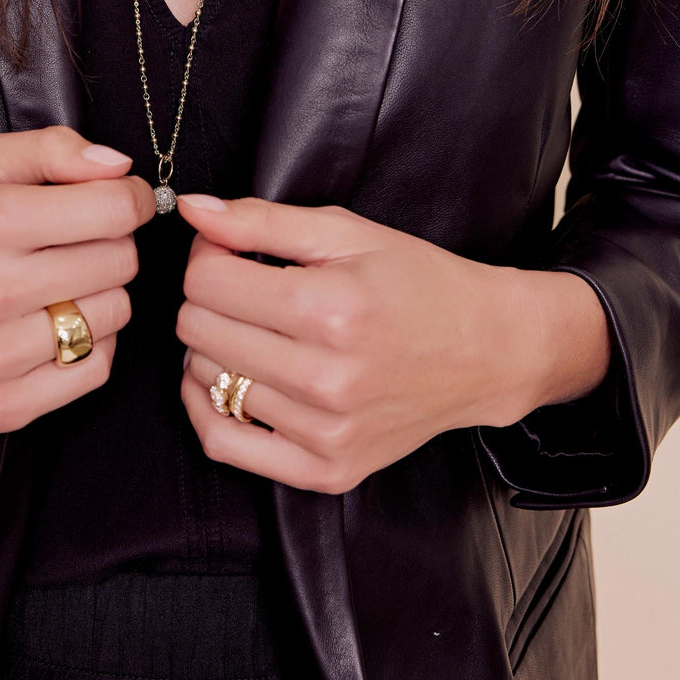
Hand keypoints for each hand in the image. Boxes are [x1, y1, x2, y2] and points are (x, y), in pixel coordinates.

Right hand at [0, 126, 154, 431]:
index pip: (114, 211)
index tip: (120, 201)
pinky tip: (51, 328)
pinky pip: (95, 368)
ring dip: (99, 296)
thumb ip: (53, 148)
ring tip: (56, 288)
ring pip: (114, 315)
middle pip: (120, 263)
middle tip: (74, 246)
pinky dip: (88, 346)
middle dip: (110, 246)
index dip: (130, 200)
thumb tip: (117, 167)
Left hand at [175, 194, 611, 493]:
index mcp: (332, 309)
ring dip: (212, 347)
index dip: (208, 255)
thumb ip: (260, 220)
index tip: (228, 252)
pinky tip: (224, 378)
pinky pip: (223, 443)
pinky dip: (206, 405)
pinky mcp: (326, 469)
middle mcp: (328, 378)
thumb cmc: (418, 284)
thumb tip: (192, 210)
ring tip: (250, 329)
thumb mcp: (346, 233)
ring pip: (204, 379)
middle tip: (241, 289)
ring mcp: (327, 431)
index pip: (207, 281)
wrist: (486, 351)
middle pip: (197, 329)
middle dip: (207, 298)